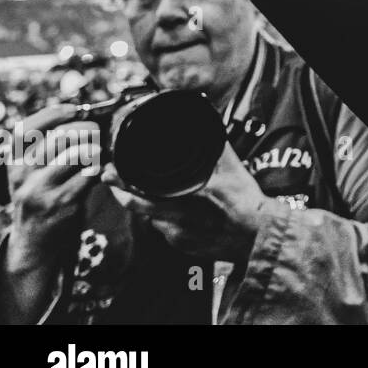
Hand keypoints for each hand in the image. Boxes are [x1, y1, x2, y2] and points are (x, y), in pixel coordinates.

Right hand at [4, 103, 100, 272]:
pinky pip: (89, 176)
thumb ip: (46, 149)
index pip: (26, 128)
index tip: (76, 109)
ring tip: (99, 150)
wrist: (35, 243)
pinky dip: (100, 168)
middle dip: (85, 128)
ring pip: (75, 154)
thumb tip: (81, 116)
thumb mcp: (31, 174)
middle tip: (97, 131)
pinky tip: (102, 170)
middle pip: (58, 137)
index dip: (54, 113)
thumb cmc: (41, 199)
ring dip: (94, 148)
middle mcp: (23, 175)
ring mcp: (41, 190)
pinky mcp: (62, 203)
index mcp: (14, 163)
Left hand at [106, 142, 271, 265]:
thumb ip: (216, 145)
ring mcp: (177, 235)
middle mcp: (175, 218)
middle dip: (121, 191)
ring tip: (154, 192)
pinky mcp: (182, 246)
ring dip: (150, 205)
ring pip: (153, 217)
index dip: (120, 181)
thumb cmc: (246, 201)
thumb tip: (208, 121)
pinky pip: (167, 229)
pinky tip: (181, 212)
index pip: (141, 190)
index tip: (108, 171)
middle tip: (110, 179)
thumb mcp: (233, 168)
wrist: (258, 236)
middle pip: (135, 206)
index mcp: (184, 197)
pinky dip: (168, 219)